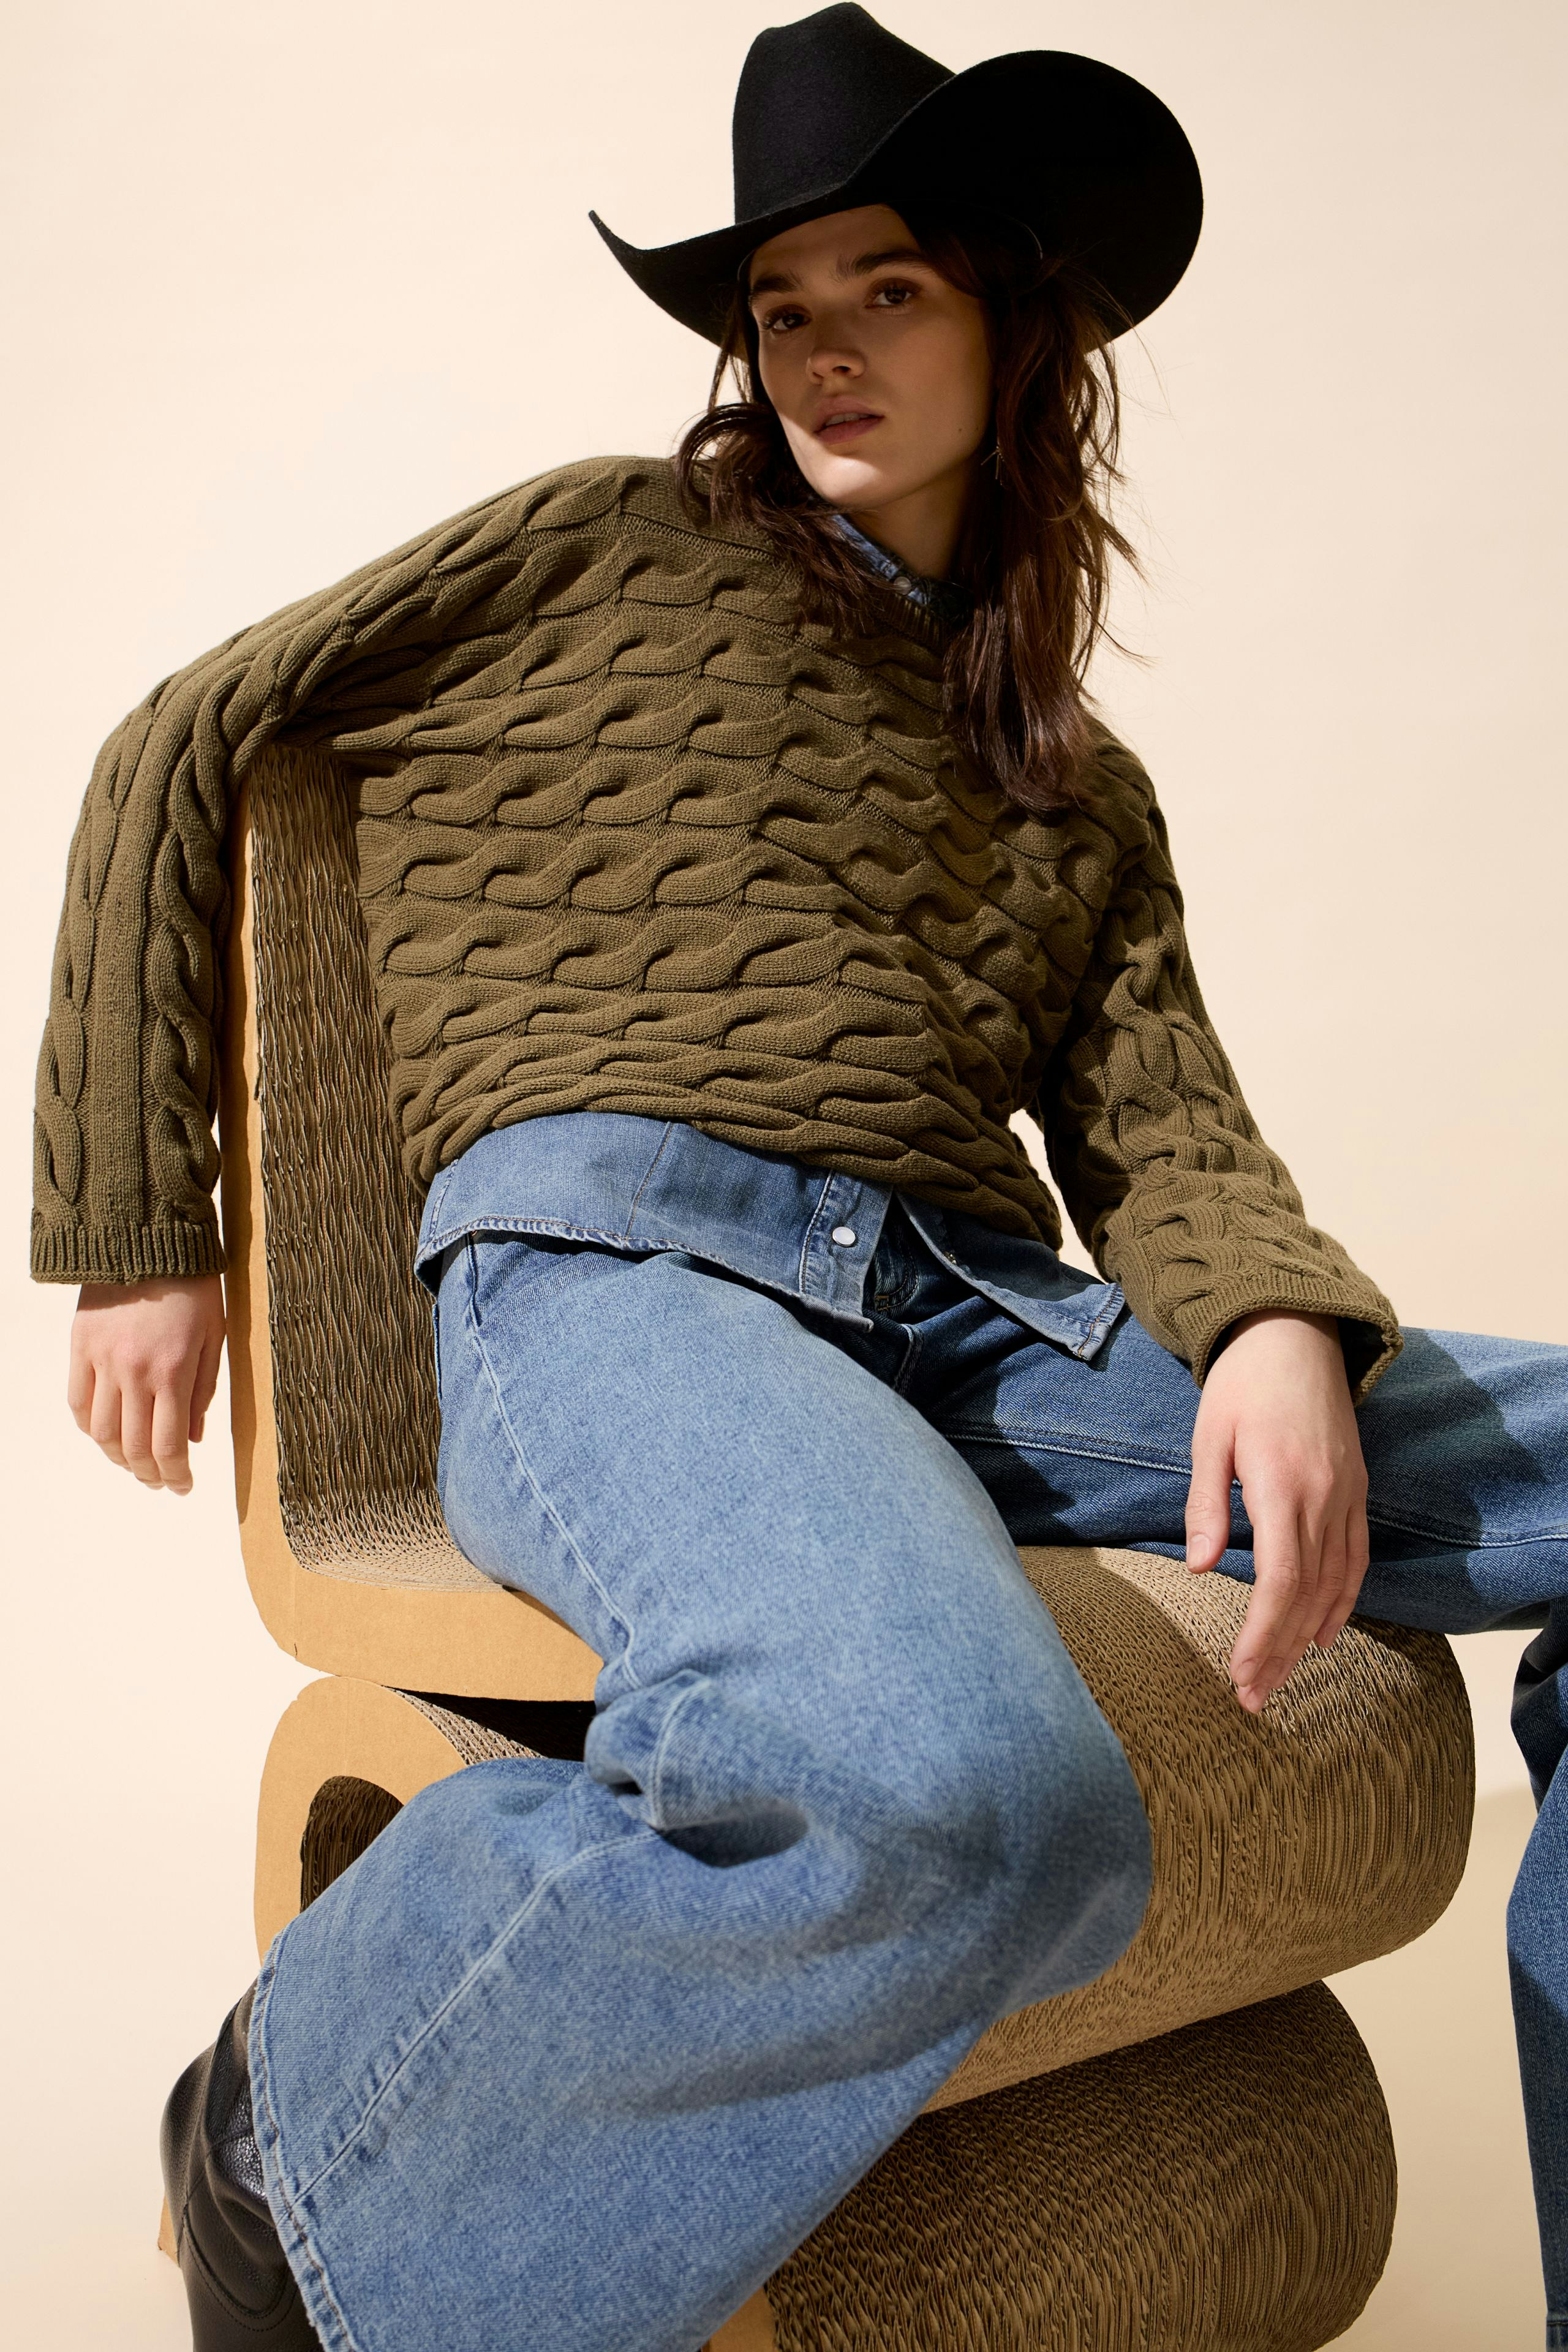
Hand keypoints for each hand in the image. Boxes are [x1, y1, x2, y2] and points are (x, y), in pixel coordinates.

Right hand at [67, 1274, 226, 1493]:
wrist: (147, 1239)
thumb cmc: (193, 1287)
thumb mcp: (215, 1337)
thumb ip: (204, 1391)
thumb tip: (193, 1438)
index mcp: (173, 1372)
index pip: (169, 1446)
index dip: (175, 1476)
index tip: (183, 1487)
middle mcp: (134, 1373)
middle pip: (133, 1448)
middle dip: (149, 1474)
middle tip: (160, 1482)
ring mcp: (102, 1362)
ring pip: (102, 1433)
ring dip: (118, 1458)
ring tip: (134, 1463)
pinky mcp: (79, 1348)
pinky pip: (78, 1403)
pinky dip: (90, 1428)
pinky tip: (106, 1434)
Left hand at [1185, 1309, 1368, 1712]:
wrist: (1295, 1334)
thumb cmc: (1241, 1384)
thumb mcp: (1208, 1436)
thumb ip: (1205, 1503)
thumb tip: (1198, 1566)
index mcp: (1282, 1485)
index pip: (1278, 1580)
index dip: (1262, 1634)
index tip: (1240, 1673)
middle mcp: (1324, 1497)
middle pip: (1307, 1594)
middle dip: (1280, 1651)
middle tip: (1253, 1697)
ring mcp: (1347, 1495)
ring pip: (1335, 1583)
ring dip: (1309, 1636)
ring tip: (1280, 1679)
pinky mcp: (1357, 1490)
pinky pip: (1356, 1558)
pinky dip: (1342, 1600)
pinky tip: (1324, 1632)